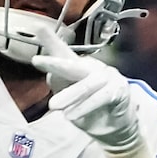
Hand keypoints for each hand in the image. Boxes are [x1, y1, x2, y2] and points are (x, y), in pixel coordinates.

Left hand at [33, 38, 142, 155]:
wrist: (116, 128)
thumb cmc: (91, 110)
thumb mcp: (70, 97)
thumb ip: (60, 83)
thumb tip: (49, 74)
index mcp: (79, 68)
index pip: (64, 53)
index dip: (52, 41)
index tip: (39, 29)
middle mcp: (93, 68)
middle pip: (73, 64)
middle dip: (56, 62)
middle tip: (37, 61)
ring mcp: (108, 77)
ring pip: (87, 84)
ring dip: (70, 95)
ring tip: (53, 106)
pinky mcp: (119, 90)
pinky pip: (101, 97)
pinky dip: (86, 106)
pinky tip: (72, 116)